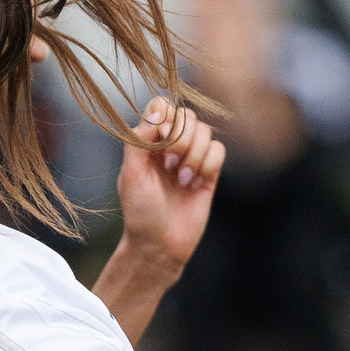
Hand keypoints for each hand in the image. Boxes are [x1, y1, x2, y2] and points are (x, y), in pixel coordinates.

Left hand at [115, 97, 225, 282]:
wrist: (160, 244)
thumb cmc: (140, 212)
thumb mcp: (130, 174)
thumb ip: (138, 141)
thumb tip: (156, 113)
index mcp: (147, 141)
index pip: (161, 106)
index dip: (166, 115)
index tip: (161, 138)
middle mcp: (170, 145)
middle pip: (187, 115)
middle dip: (181, 139)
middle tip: (168, 165)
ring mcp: (191, 158)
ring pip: (205, 131)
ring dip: (194, 155)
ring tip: (181, 179)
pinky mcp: (209, 173)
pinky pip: (219, 150)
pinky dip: (208, 165)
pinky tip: (195, 184)